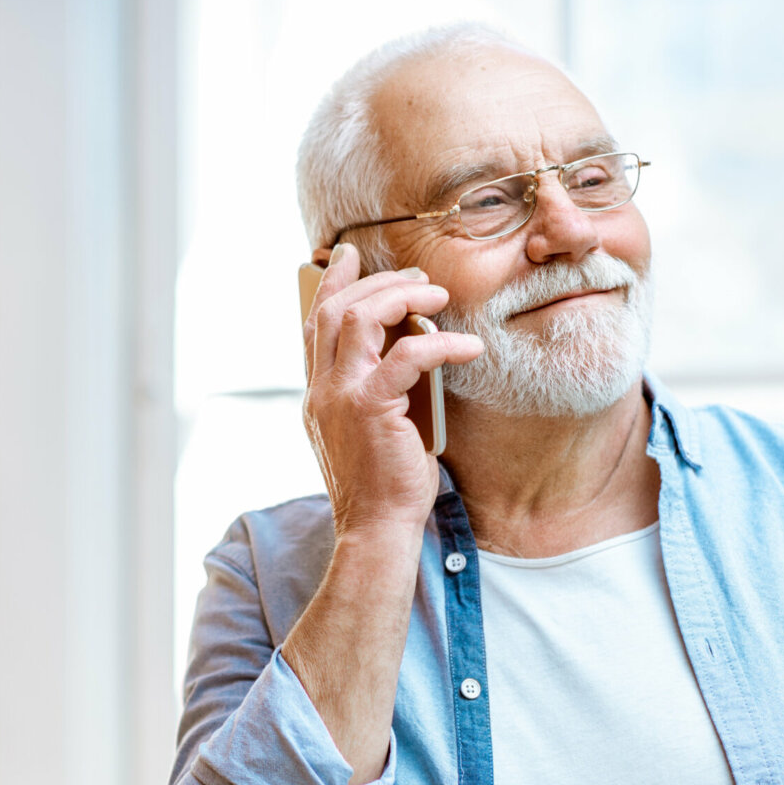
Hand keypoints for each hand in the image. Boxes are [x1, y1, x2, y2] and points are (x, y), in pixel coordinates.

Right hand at [302, 243, 482, 536]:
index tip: (351, 256)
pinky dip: (439, 343)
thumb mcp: (370, 430)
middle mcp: (321, 389)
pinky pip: (406, 355)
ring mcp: (340, 396)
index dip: (332, 283)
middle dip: (375, 281)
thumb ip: (375, 392)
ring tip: (437, 295)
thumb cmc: (383, 485)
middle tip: (417, 277)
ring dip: (400, 297)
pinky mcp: (370, 408)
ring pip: (358, 318)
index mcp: (318, 393)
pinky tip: (467, 347)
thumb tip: (408, 354)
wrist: (376, 528)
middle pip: (333, 309)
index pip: (315, 323)